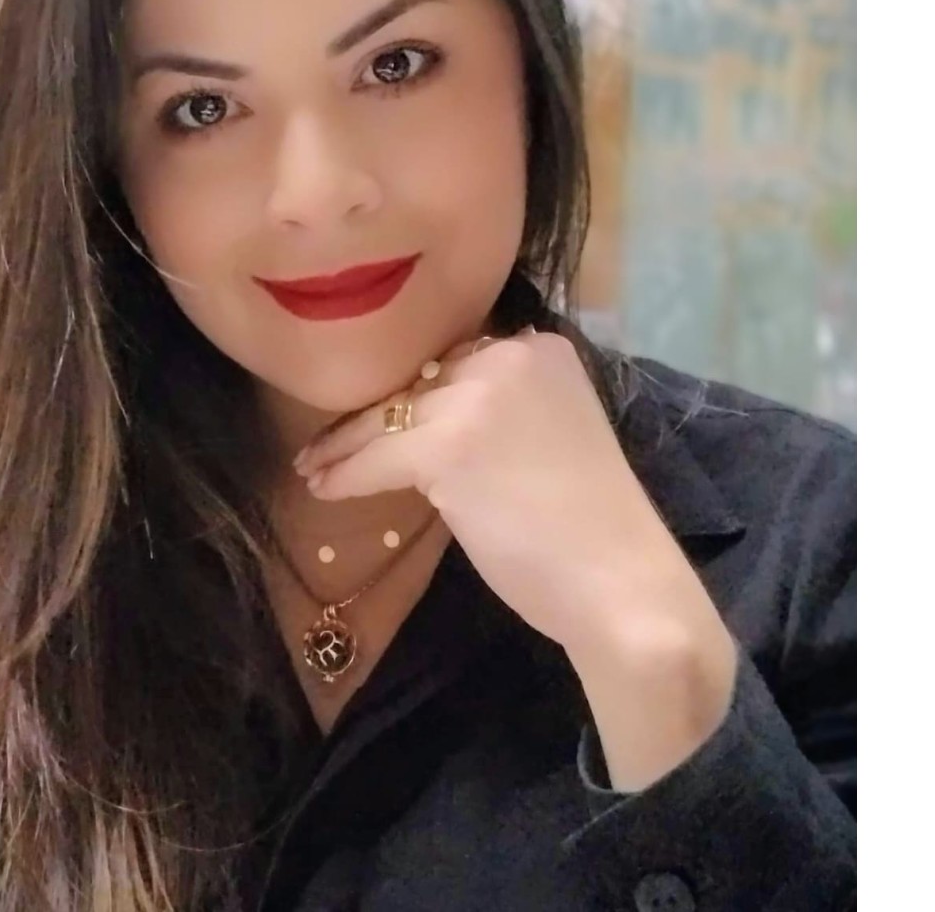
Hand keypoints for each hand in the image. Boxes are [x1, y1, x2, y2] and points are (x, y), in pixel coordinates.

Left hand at [293, 332, 735, 774]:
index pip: (456, 362)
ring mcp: (479, 396)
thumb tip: (427, 417)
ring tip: (313, 467)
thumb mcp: (551, 440)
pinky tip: (324, 489)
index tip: (378, 416)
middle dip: (371, 417)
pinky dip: (345, 475)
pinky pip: (376, 457)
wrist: (621, 585)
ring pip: (388, 417)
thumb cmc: (590, 531)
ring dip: (344, 446)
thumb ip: (500, 414)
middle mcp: (512, 355)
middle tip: (329, 443)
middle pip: (417, 383)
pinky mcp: (447, 444)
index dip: (412, 394)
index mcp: (544, 350)